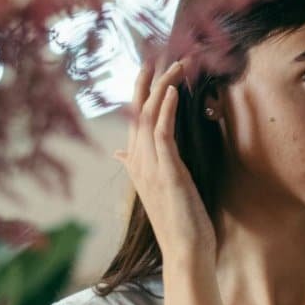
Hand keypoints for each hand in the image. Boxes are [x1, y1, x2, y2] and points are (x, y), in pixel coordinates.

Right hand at [115, 59, 215, 264]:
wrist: (185, 251)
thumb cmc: (177, 222)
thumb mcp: (157, 188)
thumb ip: (138, 167)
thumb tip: (119, 153)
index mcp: (136, 163)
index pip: (133, 119)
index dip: (139, 92)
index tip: (149, 68)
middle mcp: (137, 162)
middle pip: (136, 111)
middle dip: (145, 81)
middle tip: (155, 54)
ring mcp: (149, 166)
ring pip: (147, 116)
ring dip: (161, 86)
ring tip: (173, 63)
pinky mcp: (166, 171)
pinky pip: (161, 131)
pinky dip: (165, 108)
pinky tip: (173, 89)